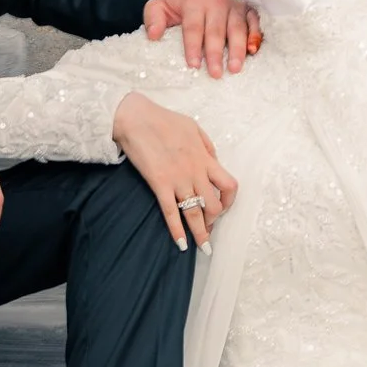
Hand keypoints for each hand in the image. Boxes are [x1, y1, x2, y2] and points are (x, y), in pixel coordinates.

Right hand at [113, 91, 238, 251]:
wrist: (136, 118)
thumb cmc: (163, 120)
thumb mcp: (194, 127)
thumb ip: (207, 146)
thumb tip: (214, 160)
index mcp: (205, 158)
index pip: (229, 185)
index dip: (229, 200)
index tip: (223, 206)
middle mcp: (195, 172)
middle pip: (213, 205)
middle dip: (214, 220)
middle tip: (208, 227)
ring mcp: (178, 180)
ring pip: (194, 213)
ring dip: (200, 233)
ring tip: (203, 248)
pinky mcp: (159, 185)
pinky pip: (170, 213)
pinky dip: (176, 231)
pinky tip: (181, 244)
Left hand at [144, 0, 257, 78]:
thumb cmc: (178, 6)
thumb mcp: (158, 7)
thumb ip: (153, 18)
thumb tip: (153, 35)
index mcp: (194, 3)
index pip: (193, 26)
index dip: (193, 46)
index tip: (193, 65)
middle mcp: (215, 3)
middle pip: (216, 30)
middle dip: (216, 53)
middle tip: (215, 74)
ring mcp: (232, 6)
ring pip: (237, 28)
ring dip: (237, 49)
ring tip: (235, 68)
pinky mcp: (245, 10)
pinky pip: (254, 21)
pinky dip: (255, 35)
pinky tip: (253, 51)